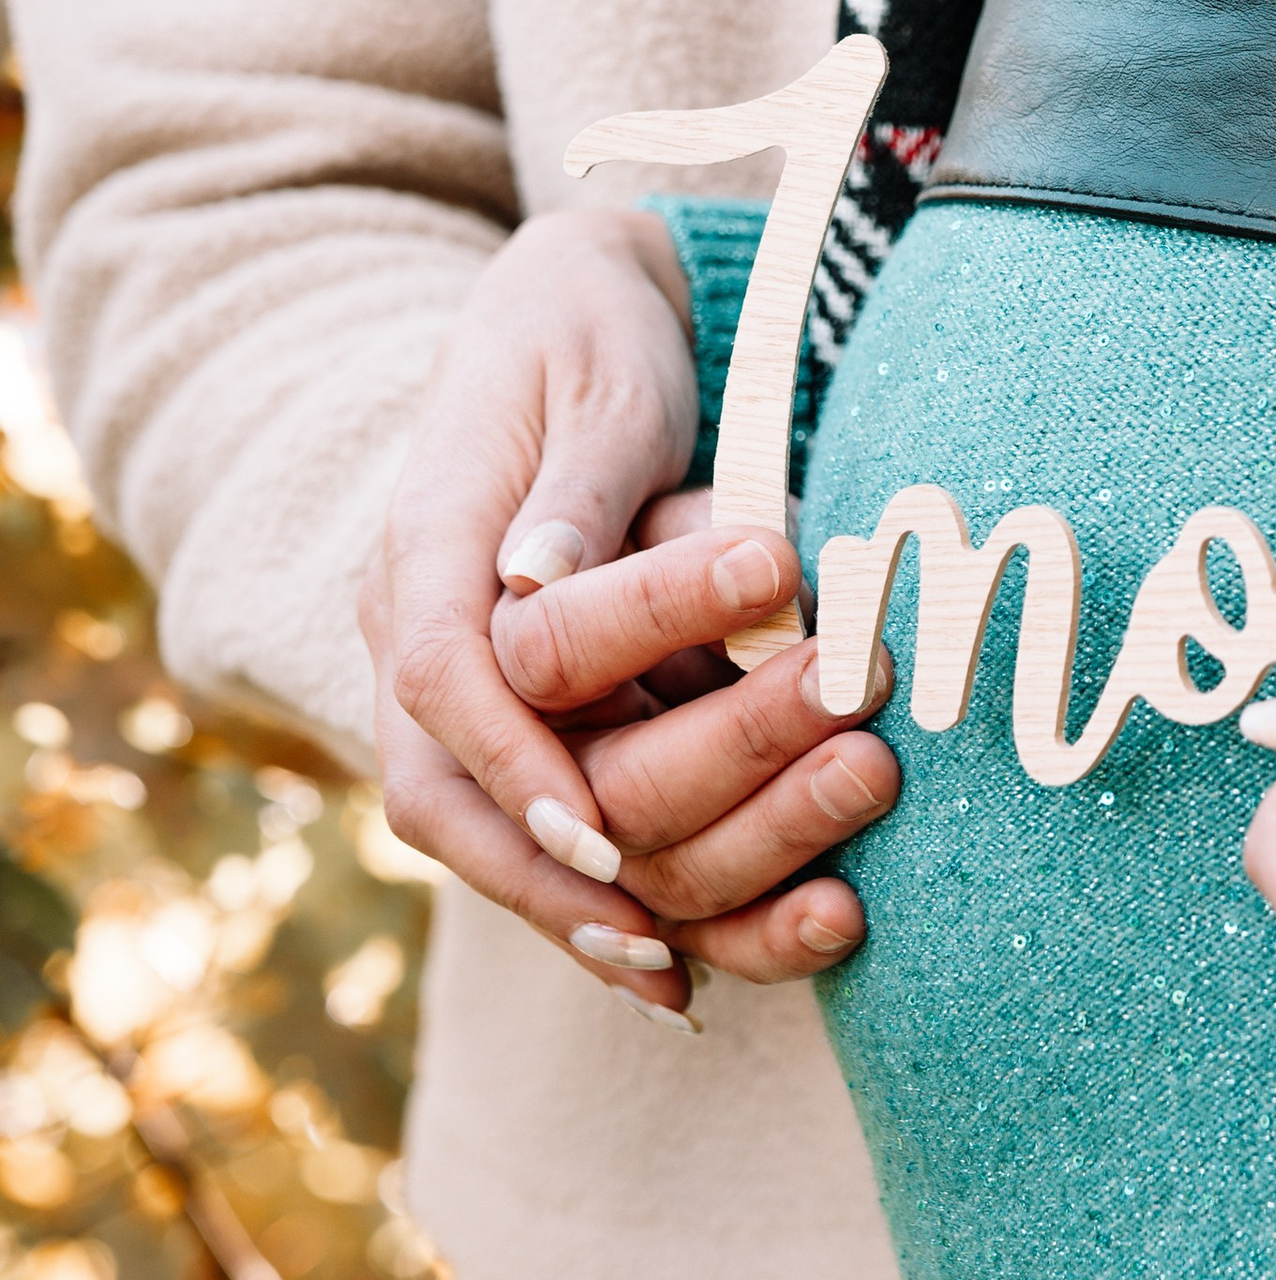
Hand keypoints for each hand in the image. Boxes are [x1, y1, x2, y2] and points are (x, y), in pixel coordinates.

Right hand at [363, 208, 886, 1019]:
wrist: (579, 332)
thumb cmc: (589, 338)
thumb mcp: (594, 371)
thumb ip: (583, 479)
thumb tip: (537, 577)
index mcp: (424, 551)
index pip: (442, 680)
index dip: (516, 761)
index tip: (601, 822)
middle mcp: (439, 656)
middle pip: (509, 792)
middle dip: (677, 800)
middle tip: (849, 740)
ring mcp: (497, 722)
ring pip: (558, 856)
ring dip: (705, 881)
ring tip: (846, 869)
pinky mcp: (569, 758)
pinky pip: (610, 871)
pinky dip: (703, 922)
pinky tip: (790, 948)